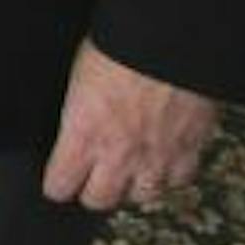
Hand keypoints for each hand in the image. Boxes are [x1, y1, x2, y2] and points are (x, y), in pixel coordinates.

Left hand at [41, 39, 217, 210]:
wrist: (171, 43)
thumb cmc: (120, 45)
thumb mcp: (79, 73)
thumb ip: (77, 109)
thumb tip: (73, 120)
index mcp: (83, 133)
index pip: (61, 184)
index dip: (56, 183)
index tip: (57, 180)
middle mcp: (118, 155)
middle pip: (98, 201)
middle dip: (92, 190)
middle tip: (92, 176)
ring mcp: (155, 158)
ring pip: (140, 197)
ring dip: (133, 185)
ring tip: (129, 169)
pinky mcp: (188, 153)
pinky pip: (177, 181)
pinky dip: (170, 174)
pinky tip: (163, 159)